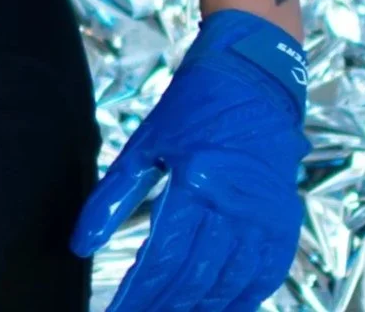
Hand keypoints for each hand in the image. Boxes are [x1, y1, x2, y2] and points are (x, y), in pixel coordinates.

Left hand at [70, 9, 309, 311]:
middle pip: (195, 277)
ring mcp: (264, 216)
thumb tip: (80, 244)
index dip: (138, 292)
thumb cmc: (191, 106)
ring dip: (200, 308)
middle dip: (164, 305)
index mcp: (195, 182)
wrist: (253, 76)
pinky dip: (241, 299)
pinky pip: (265, 275)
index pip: (162, 256)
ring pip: (229, 282)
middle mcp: (234, 205)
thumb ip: (113, 196)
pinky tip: (220, 309)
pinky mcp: (283, 220)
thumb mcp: (145, 143)